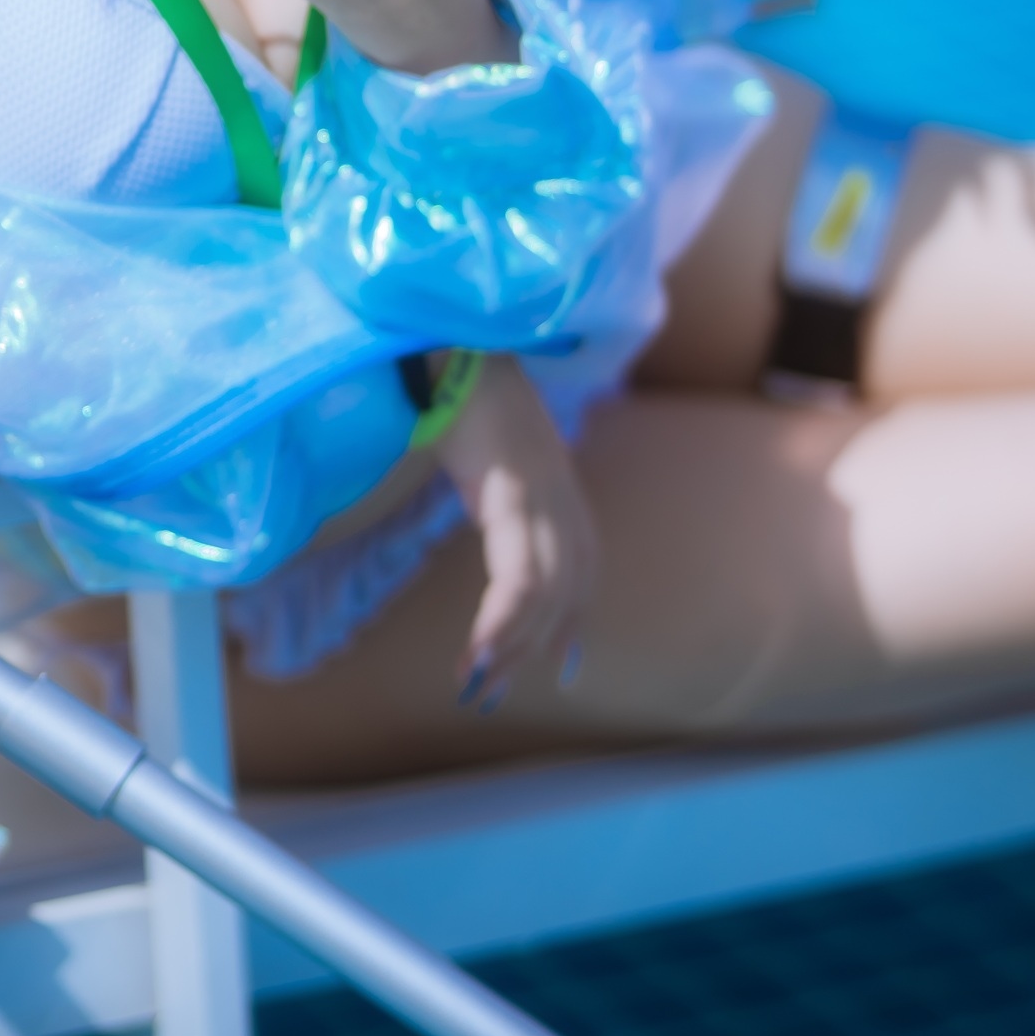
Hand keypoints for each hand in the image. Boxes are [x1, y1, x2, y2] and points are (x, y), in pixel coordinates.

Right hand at [434, 355, 596, 707]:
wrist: (451, 344)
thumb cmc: (463, 392)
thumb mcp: (492, 452)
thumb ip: (501, 489)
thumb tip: (491, 516)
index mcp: (558, 484)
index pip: (582, 567)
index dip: (573, 620)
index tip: (563, 668)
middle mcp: (560, 492)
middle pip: (566, 589)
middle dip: (532, 647)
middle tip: (489, 691)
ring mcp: (540, 489)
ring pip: (545, 589)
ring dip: (511, 644)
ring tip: (476, 680)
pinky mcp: (510, 487)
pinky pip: (517, 570)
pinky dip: (503, 617)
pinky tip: (479, 647)